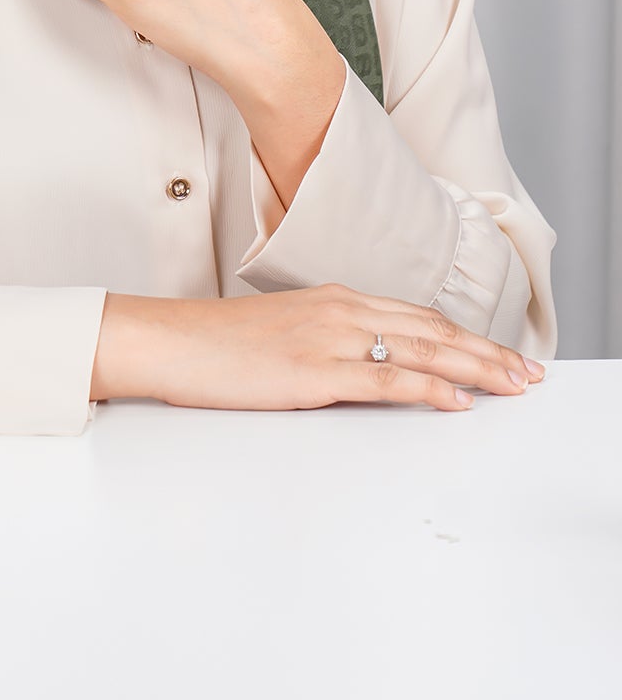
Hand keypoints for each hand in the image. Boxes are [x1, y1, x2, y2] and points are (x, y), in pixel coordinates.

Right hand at [91, 283, 546, 412]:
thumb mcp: (283, 331)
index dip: (465, 335)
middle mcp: (341, 310)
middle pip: (432, 330)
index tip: (500, 354)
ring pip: (421, 352)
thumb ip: (327, 340)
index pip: (418, 316)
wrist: (170, 340)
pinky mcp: (314, 371)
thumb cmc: (217, 342)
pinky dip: (428, 389)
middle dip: (486, 352)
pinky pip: (385, 381)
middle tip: (529, 372)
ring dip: (474, 369)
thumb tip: (363, 366)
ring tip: (511, 385)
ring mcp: (329, 339)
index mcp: (334, 299)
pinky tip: (456, 400)